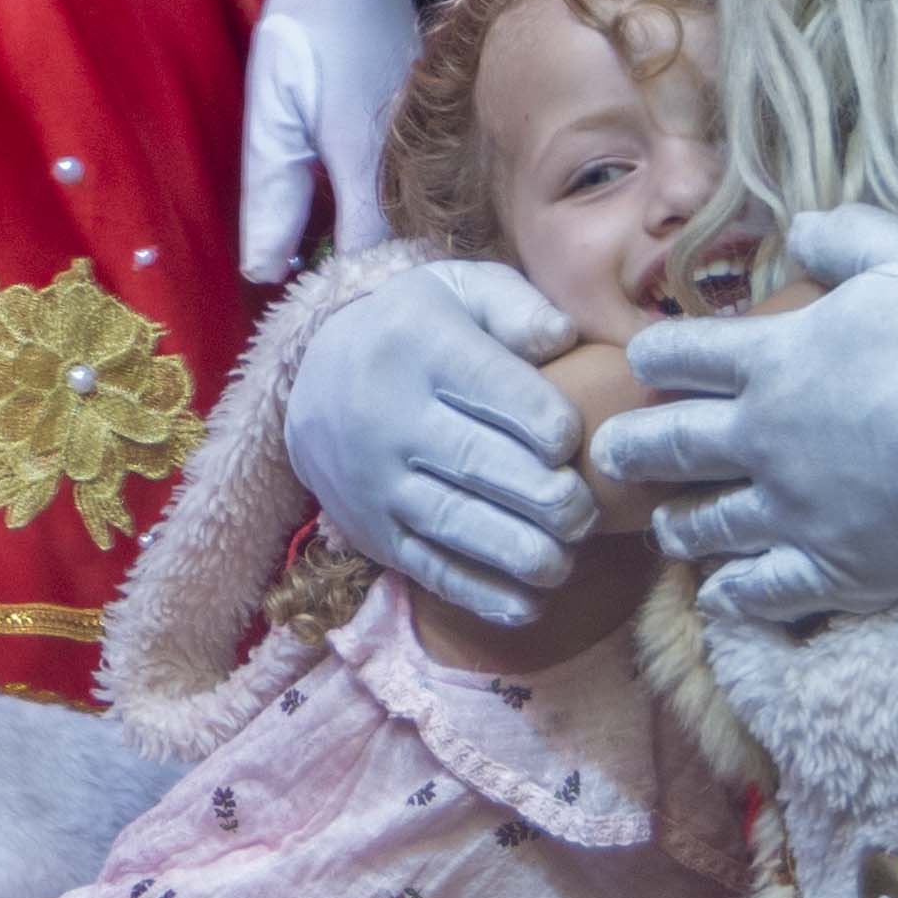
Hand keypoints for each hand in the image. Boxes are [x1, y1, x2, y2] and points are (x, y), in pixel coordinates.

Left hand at [240, 0, 416, 282]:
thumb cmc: (302, 28)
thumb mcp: (270, 113)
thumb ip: (271, 195)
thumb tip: (265, 273)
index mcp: (370, 163)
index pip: (371, 256)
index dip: (349, 291)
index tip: (323, 318)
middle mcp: (413, 158)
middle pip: (403, 242)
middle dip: (375, 278)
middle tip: (339, 310)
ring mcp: (429, 139)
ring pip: (415, 213)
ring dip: (387, 245)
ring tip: (352, 276)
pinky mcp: (431, 123)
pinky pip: (420, 183)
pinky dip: (398, 208)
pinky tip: (367, 218)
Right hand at [284, 260, 592, 628]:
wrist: (314, 379)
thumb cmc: (417, 330)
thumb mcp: (458, 292)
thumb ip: (516, 307)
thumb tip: (565, 338)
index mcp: (420, 345)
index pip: (490, 386)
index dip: (543, 420)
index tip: (573, 441)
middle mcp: (389, 414)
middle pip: (475, 461)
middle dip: (542, 495)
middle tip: (583, 511)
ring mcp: (375, 480)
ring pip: (452, 522)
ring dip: (516, 551)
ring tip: (562, 561)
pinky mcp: (371, 531)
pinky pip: (426, 567)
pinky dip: (478, 593)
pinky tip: (526, 605)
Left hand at [596, 206, 897, 625]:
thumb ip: (847, 237)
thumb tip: (800, 229)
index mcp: (775, 359)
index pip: (684, 355)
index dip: (656, 356)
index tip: (642, 361)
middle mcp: (765, 438)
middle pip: (673, 444)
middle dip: (633, 447)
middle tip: (608, 453)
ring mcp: (792, 510)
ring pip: (707, 523)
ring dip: (678, 524)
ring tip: (663, 527)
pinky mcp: (830, 568)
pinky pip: (764, 591)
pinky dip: (735, 597)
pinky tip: (720, 600)